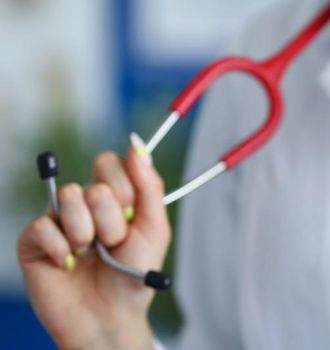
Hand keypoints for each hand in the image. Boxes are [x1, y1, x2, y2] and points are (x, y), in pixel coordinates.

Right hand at [17, 136, 168, 348]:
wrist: (109, 317)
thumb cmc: (133, 276)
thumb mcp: (155, 230)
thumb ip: (150, 187)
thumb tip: (138, 147)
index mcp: (112, 197)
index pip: (109, 163)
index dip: (124, 189)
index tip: (131, 215)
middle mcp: (83, 204)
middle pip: (93, 183)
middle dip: (112, 220)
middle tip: (112, 244)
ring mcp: (56, 219)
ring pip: (68, 197)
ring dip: (87, 233)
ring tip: (89, 254)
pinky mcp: (33, 240)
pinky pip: (43, 225)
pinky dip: (61, 248)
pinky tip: (67, 263)